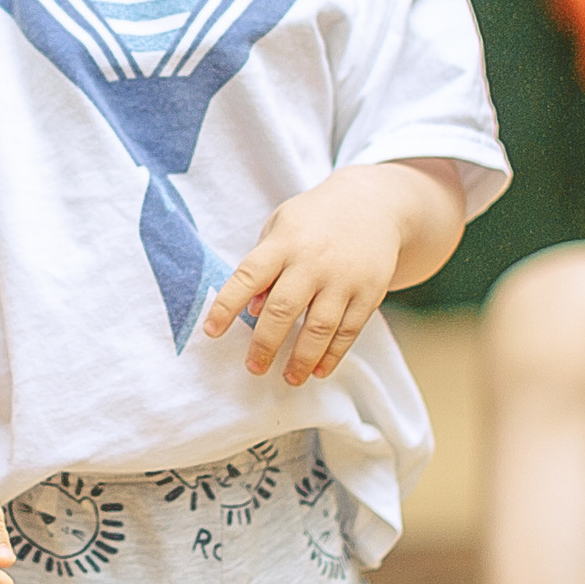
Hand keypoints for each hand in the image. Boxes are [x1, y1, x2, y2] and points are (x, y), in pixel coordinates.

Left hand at [202, 171, 411, 384]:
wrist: (373, 204)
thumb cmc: (314, 221)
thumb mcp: (281, 229)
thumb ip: (264, 268)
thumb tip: (251, 310)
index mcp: (284, 243)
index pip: (248, 276)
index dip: (226, 306)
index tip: (211, 332)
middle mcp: (313, 261)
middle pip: (284, 309)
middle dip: (265, 344)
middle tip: (253, 368)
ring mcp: (344, 277)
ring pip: (319, 327)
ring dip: (301, 358)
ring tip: (289, 379)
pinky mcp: (369, 291)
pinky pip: (349, 330)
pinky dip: (333, 355)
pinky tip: (318, 370)